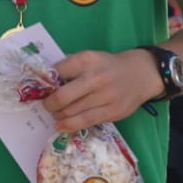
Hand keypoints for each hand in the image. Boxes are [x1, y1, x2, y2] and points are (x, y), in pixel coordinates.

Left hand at [43, 48, 160, 131]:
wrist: (142, 74)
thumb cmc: (108, 66)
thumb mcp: (89, 58)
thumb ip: (69, 67)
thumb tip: (45, 82)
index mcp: (87, 60)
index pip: (56, 73)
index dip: (45, 83)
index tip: (40, 89)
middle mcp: (96, 77)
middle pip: (62, 96)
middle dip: (49, 103)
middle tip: (46, 105)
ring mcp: (106, 96)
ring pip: (73, 111)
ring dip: (58, 115)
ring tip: (54, 115)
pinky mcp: (114, 112)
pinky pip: (87, 121)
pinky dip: (70, 125)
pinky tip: (61, 125)